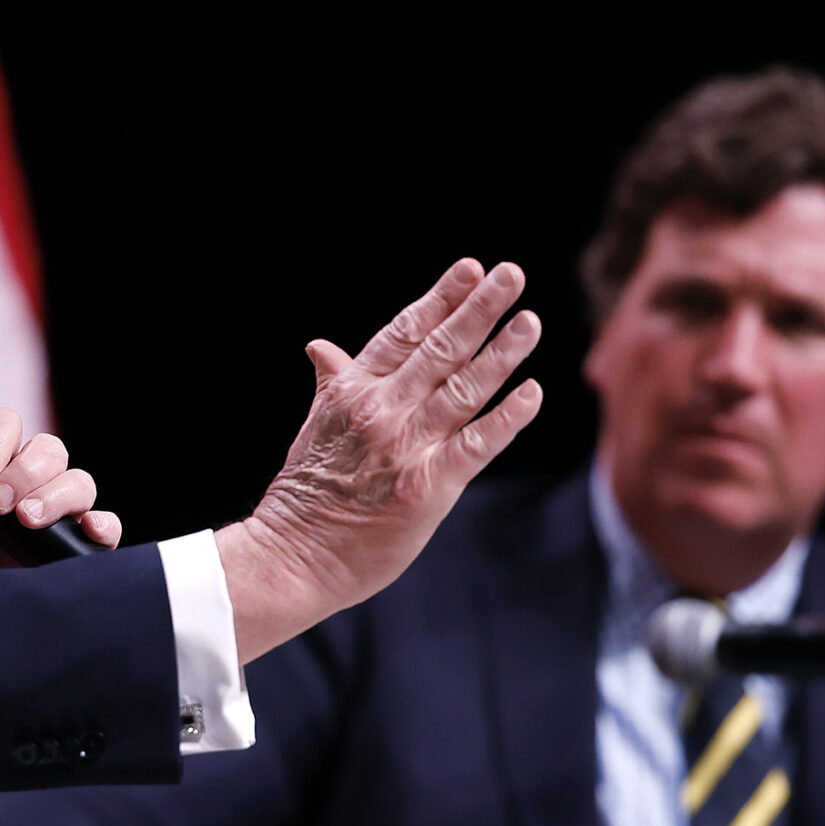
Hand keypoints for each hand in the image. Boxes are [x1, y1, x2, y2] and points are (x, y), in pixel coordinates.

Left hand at [0, 406, 119, 582]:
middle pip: (50, 451)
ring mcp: (51, 517)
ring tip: (28, 521)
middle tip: (1, 506)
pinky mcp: (69, 551)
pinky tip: (89, 530)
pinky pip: (103, 528)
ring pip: (78, 483)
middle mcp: (23, 486)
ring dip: (58, 496)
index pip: (5, 427)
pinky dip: (102, 525)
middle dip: (27, 473)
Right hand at [217, 259, 542, 660]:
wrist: (292, 556)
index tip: (471, 269)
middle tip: (511, 274)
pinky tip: (531, 392)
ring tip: (530, 321)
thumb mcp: (314, 426)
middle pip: (440, 349)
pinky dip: (506, 418)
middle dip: (479, 308)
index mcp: (352, 390)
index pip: (404, 332)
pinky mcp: (427, 487)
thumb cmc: (304, 495)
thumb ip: (332, 383)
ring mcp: (406, 446)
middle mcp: (382, 409)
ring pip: (463, 388)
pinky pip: (475, 445)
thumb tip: (319, 346)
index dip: (440, 298)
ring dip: (501, 352)